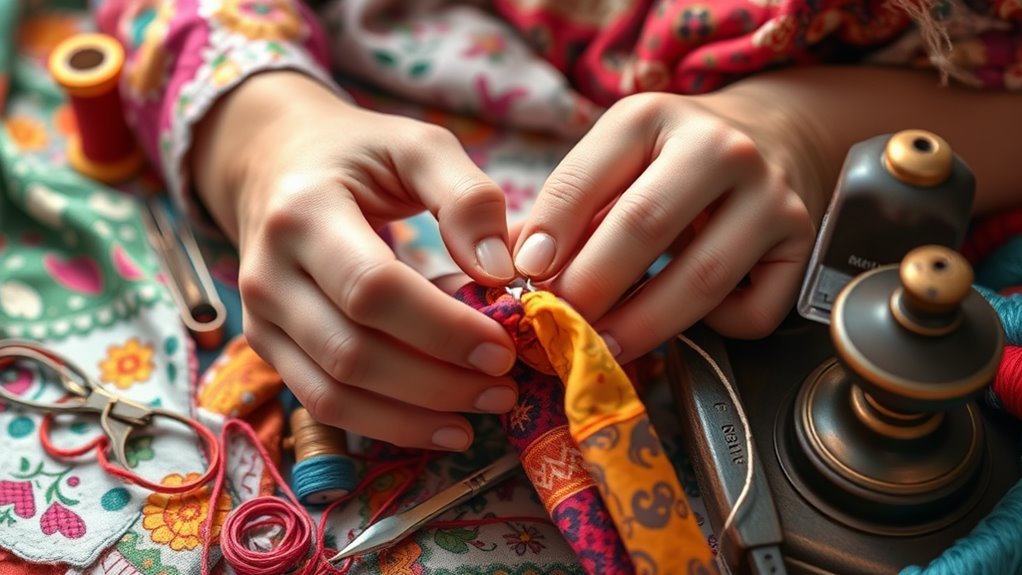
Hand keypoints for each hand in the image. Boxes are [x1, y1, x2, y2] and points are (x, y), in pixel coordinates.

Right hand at [192, 72, 518, 449]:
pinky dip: (386, 425)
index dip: (441, 328)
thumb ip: (466, 196)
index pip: (372, 288)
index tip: (502, 347)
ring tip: (480, 415)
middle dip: (436, 382)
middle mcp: (269, 273)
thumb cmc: (356, 155)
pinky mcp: (267, 348)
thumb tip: (501, 271)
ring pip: (334, 393)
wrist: (272, 164)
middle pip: (352, 352)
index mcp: (305, 213)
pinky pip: (323, 405)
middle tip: (503, 388)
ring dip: (413, 418)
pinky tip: (440, 426)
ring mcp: (261, 318)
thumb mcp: (415, 146)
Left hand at [513, 90, 819, 362]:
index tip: (524, 278)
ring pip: (701, 279)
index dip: (549, 234)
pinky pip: (750, 310)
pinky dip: (716, 327)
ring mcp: (768, 194)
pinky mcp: (801, 242)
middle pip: (643, 227)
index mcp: (650, 118)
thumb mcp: (616, 163)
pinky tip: (694, 314)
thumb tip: (508, 274)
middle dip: (591, 288)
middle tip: (559, 328)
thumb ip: (565, 213)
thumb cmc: (671, 163)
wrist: (774, 138)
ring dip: (642, 326)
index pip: (584, 179)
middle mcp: (717, 147)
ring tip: (604, 349)